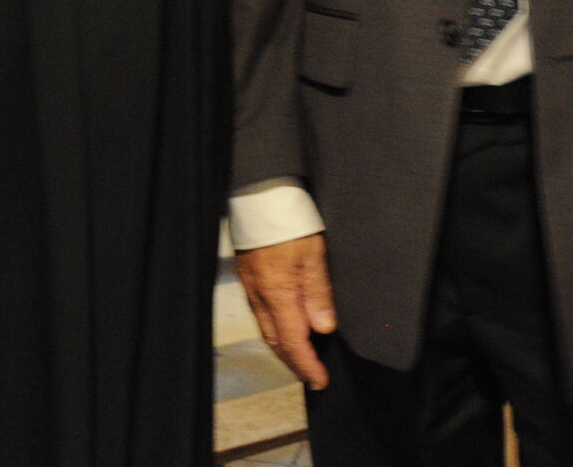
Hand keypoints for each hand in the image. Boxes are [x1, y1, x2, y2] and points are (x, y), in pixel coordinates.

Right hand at [235, 233, 338, 388]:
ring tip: (301, 357)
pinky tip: (284, 325)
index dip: (307, 365)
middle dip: (294, 362)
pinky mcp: (248, 276)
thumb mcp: (313, 254)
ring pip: (266, 328)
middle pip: (275, 341)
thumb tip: (324, 328)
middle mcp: (260, 295)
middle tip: (312, 375)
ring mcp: (251, 286)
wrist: (260, 193)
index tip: (320, 379)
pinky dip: (274, 327)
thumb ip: (318, 293)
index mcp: (277, 293)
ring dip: (283, 347)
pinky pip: (260, 312)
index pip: (292, 342)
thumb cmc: (288, 218)